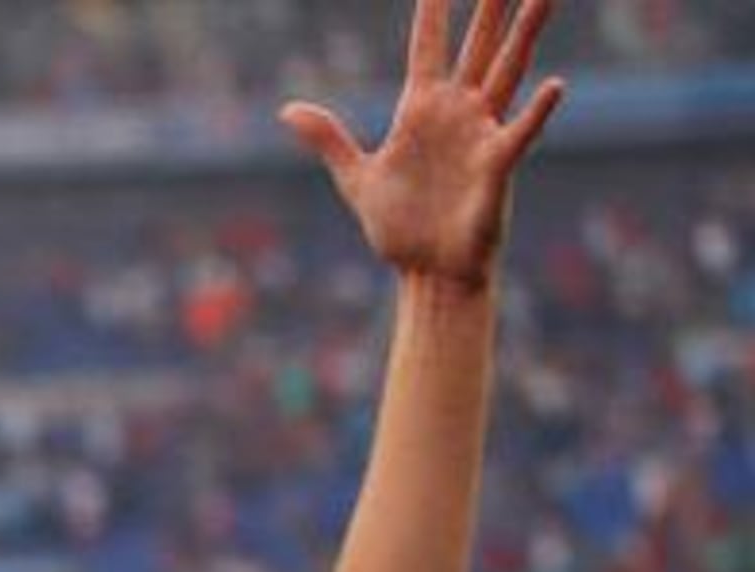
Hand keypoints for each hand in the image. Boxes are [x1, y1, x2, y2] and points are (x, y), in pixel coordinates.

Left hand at [281, 0, 564, 290]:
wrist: (428, 272)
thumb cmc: (400, 227)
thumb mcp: (356, 177)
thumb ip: (329, 138)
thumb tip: (288, 109)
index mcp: (421, 109)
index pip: (429, 46)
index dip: (433, 10)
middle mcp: (458, 112)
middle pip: (478, 45)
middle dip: (490, 6)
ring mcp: (481, 134)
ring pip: (507, 71)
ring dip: (525, 34)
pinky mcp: (497, 166)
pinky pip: (520, 132)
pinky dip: (537, 112)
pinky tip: (555, 85)